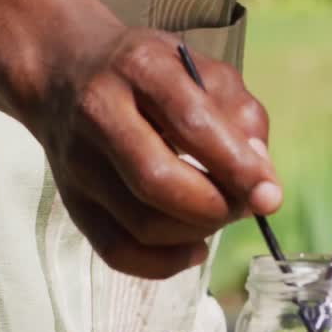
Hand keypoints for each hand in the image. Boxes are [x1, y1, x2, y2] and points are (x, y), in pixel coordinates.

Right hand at [30, 25, 281, 279]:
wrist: (62, 71)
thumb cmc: (149, 74)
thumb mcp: (200, 70)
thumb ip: (240, 116)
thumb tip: (260, 178)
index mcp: (141, 67)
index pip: (192, 123)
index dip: (237, 168)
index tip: (269, 196)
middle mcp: (100, 111)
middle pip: (160, 183)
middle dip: (216, 208)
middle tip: (241, 205)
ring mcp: (79, 162)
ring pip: (143, 225)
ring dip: (196, 234)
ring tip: (216, 215)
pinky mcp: (72, 201)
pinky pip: (118, 252)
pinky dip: (165, 263)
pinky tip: (193, 248)